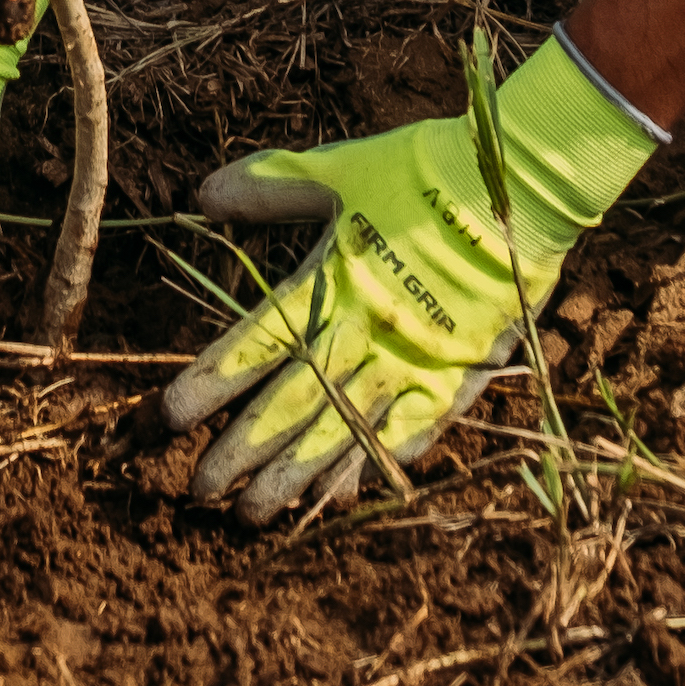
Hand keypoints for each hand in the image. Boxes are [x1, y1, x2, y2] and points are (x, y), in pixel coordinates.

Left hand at [158, 34, 663, 516]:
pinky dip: (374, 465)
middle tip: (198, 493)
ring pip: (341, 433)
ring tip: (252, 515)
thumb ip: (271, 187)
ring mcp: (411, 360)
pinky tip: (341, 497)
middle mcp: (363, 331)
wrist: (517, 189)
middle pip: (290, 405)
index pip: (254, 345)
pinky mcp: (456, 376)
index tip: (167, 418)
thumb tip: (203, 194)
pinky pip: (409, 433)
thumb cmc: (422, 173)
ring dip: (294, 477)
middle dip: (240, 452)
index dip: (208, 384)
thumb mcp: (340, 170)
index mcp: (329, 283)